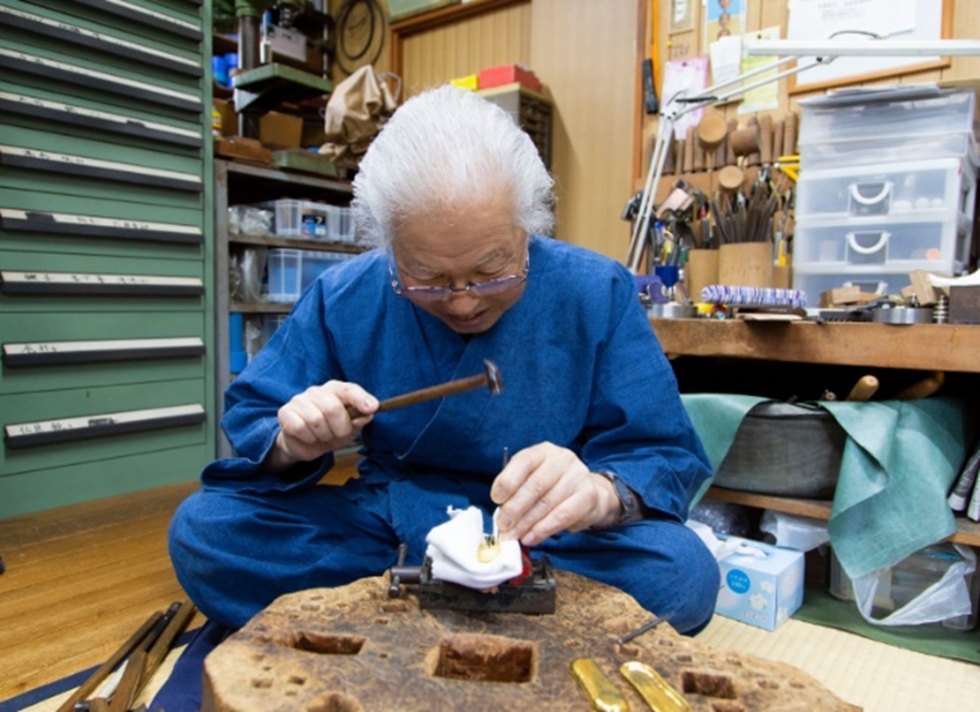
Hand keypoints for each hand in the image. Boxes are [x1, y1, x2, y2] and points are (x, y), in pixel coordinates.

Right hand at [265, 381, 377, 471]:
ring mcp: (299, 400)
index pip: (350, 389)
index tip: (372, 408)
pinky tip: (309, 437)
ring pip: (316, 419)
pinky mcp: (285, 412)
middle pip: (333, 408)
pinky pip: (300, 427)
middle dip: (340, 428)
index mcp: (336, 390)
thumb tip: (368, 414)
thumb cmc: (331, 431)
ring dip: (323, 435)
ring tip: (322, 436)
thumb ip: (360, 420)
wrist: (306, 444)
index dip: (361, 398)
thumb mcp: (350, 429)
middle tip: (338, 434)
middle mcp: (317, 391)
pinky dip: (308, 438)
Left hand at [489, 442, 622, 546]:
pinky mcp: (588, 496)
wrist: (587, 493)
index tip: (496, 499)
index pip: (524, 461)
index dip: (508, 480)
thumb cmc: (552, 487)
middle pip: (535, 485)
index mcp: (543, 451)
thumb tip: (501, 515)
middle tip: (502, 525)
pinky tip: (530, 538)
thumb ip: (516, 492)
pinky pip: (562, 516)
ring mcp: (577, 476)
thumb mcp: (533, 479)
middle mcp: (562, 459)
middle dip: (514, 508)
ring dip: (525, 524)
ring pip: (546, 504)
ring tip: (513, 536)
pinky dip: (542, 530)